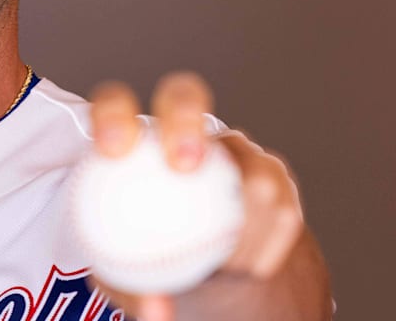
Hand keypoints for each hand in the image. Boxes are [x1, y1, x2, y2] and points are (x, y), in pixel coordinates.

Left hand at [87, 72, 304, 320]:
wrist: (188, 256)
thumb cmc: (139, 255)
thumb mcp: (122, 274)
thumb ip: (129, 287)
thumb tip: (156, 311)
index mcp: (128, 138)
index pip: (114, 103)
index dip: (114, 115)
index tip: (113, 149)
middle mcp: (181, 128)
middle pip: (183, 95)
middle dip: (185, 122)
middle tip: (184, 166)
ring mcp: (229, 147)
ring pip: (247, 159)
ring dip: (245, 213)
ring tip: (230, 262)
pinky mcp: (269, 174)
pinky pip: (281, 202)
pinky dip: (268, 240)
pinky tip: (251, 267)